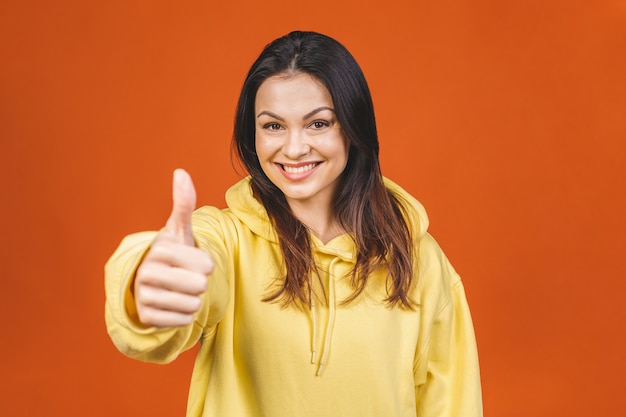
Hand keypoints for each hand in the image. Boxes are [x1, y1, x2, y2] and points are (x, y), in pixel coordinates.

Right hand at [134, 169, 213, 327]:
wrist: (149, 283)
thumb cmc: (171, 254)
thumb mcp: (179, 230)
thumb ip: (183, 203)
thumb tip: (180, 172)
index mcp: (160, 249)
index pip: (207, 265)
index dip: (206, 265)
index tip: (190, 261)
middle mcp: (147, 271)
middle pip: (200, 286)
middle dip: (199, 284)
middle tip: (185, 278)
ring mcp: (144, 296)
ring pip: (193, 305)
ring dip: (192, 300)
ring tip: (178, 290)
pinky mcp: (146, 317)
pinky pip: (183, 321)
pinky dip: (184, 316)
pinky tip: (172, 305)